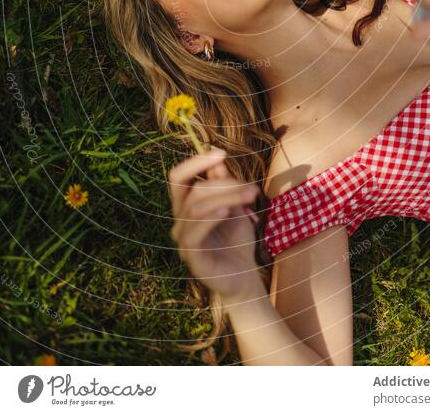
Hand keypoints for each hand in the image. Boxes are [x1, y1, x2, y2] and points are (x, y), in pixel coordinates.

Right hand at [169, 149, 260, 299]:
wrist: (245, 277)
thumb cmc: (237, 241)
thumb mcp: (233, 207)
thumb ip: (223, 186)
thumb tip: (218, 160)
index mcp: (186, 207)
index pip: (178, 178)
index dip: (195, 162)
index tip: (220, 153)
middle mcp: (179, 222)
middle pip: (194, 190)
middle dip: (225, 184)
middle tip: (251, 188)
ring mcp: (183, 240)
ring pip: (197, 208)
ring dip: (227, 197)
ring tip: (251, 195)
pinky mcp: (191, 258)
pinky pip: (194, 233)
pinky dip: (210, 217)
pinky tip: (227, 210)